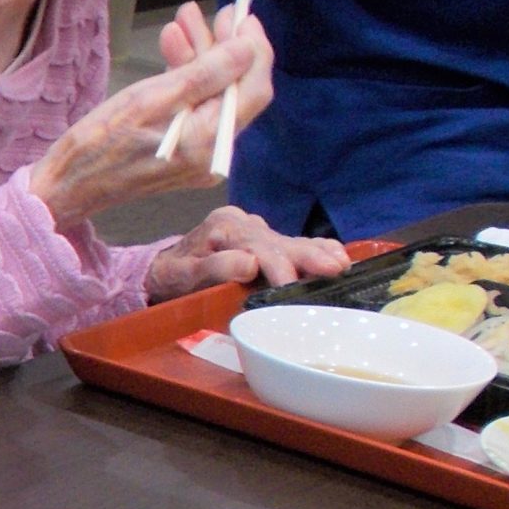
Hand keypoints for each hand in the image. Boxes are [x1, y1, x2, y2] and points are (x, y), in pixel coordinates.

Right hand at [28, 3, 273, 228]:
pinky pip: (195, 109)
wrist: (65, 185)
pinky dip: (186, 79)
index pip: (254, 89)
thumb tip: (246, 49)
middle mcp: (213, 153)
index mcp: (210, 143)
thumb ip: (204, 74)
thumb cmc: (99, 144)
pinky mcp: (181, 152)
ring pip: (213, 96)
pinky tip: (172, 49)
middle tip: (211, 13)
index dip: (254, 50)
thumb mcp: (150, 99)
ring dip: (201, 58)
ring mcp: (198, 155)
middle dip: (223, 48)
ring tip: (181, 22)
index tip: (242, 16)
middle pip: (234, 91)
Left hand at [146, 205, 348, 300]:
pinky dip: (316, 250)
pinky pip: (292, 243)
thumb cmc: (174, 276)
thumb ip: (214, 267)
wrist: (165, 269)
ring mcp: (256, 230)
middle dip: (308, 257)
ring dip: (319, 253)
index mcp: (224, 227)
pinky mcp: (265, 240)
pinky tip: (339, 256)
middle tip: (334, 270)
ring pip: (291, 241)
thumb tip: (249, 263)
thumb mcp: (184, 274)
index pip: (257, 248)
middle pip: (280, 241)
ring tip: (343, 264)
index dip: (277, 267)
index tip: (292, 284)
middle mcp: (244, 223)